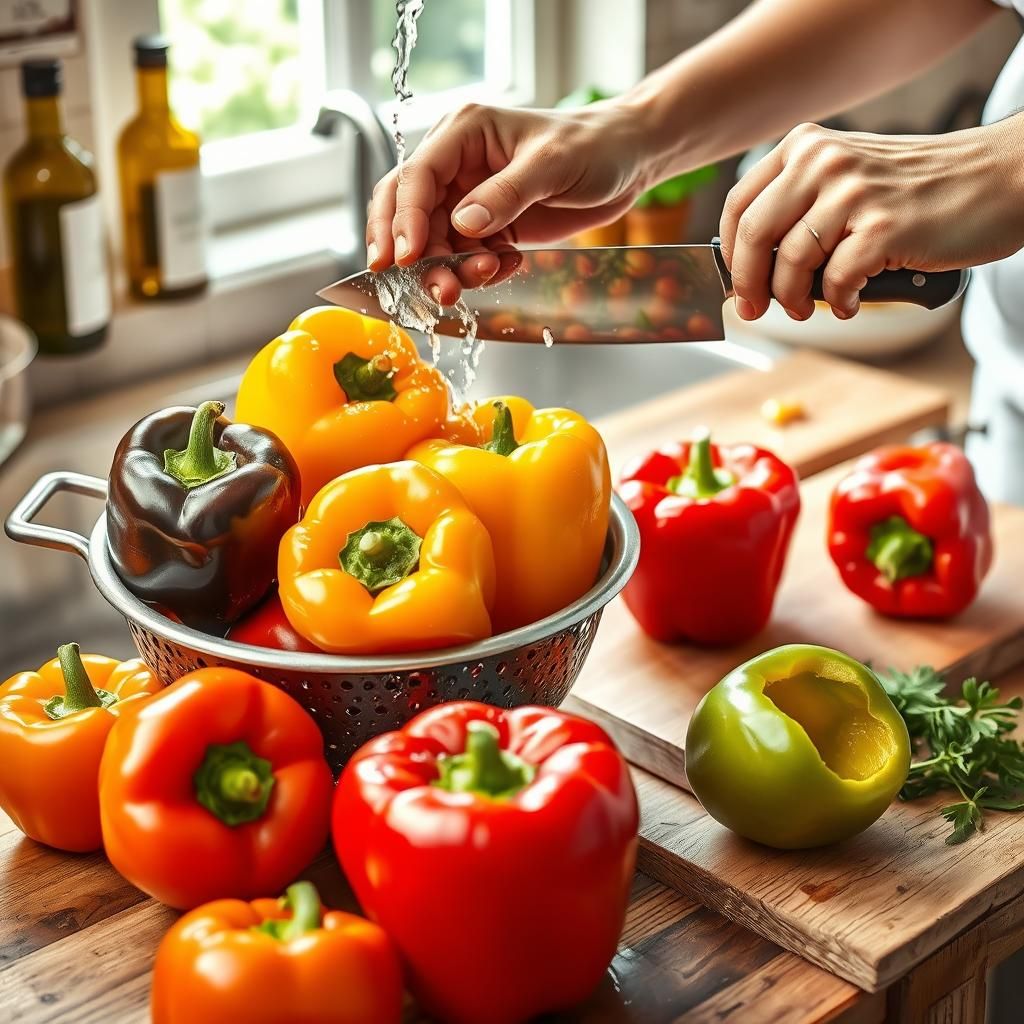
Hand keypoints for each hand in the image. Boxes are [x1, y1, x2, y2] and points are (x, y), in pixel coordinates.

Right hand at [366, 101, 653, 303]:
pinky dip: (478, 272)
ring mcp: (471, 198)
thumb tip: (462, 224)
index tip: (407, 258)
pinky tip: (508, 265)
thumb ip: (507, 193)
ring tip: (485, 276)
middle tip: (439, 290)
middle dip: (418, 256)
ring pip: (436, 243)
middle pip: (411, 214)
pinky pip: (465, 258)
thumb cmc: (594, 147)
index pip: (415, 177)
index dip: (404, 220)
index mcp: (463, 133)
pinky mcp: (489, 227)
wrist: (627, 162)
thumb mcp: (553, 164)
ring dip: (451, 270)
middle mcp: (458, 165)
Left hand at [719, 117, 1023, 320]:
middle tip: (755, 309)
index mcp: (807, 148)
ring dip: (793, 299)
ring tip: (807, 307)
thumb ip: (802, 205)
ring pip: (791, 262)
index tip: (733, 282)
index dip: (728, 252)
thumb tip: (753, 263)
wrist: (1000, 178)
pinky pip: (836, 281)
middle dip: (747, 284)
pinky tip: (849, 302)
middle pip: (753, 234)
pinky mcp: (884, 228)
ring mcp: (854, 194)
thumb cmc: (922, 188)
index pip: (739, 204)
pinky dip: (837, 302)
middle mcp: (824, 162)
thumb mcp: (850, 177)